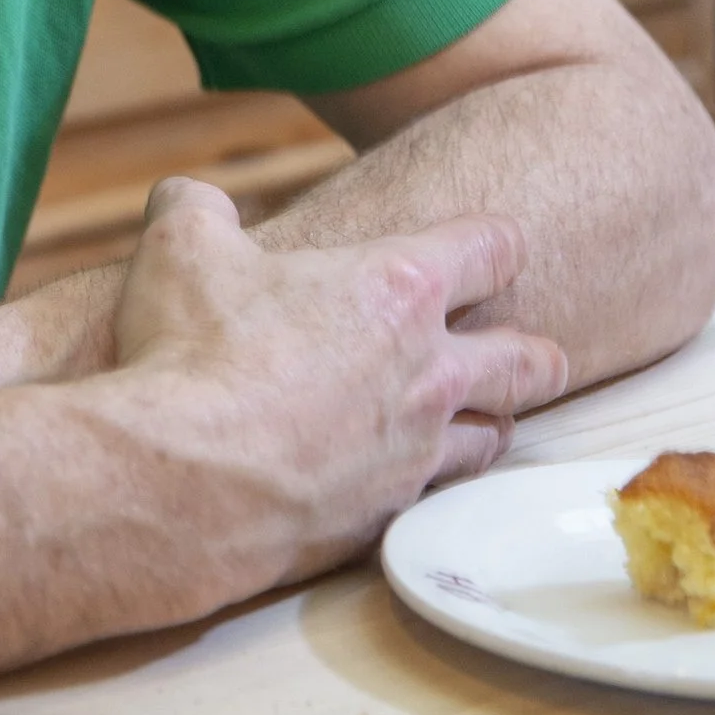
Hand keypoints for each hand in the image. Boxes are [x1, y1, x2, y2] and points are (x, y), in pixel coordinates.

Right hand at [94, 176, 565, 604]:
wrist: (182, 480)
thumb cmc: (191, 353)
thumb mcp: (181, 247)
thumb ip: (199, 208)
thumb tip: (189, 199)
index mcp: (398, 288)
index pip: (494, 248)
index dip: (496, 243)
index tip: (487, 248)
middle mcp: (429, 371)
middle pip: (529, 359)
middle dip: (533, 352)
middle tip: (524, 350)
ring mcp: (415, 451)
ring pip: (495, 436)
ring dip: (487, 422)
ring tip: (473, 418)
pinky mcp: (387, 515)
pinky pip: (434, 496)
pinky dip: (422, 481)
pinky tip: (396, 477)